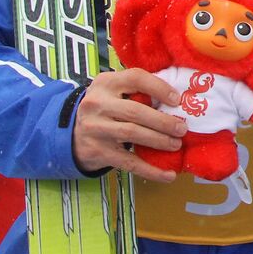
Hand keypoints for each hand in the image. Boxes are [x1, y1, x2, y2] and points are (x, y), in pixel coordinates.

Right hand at [70, 68, 186, 182]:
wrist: (70, 132)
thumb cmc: (105, 107)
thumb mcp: (114, 90)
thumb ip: (138, 89)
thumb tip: (177, 99)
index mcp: (106, 83)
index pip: (135, 78)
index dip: (159, 88)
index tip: (177, 100)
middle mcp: (97, 104)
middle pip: (136, 111)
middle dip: (163, 121)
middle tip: (182, 128)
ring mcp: (95, 128)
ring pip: (132, 134)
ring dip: (159, 141)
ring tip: (176, 144)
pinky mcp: (98, 151)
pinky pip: (128, 162)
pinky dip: (150, 170)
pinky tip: (168, 175)